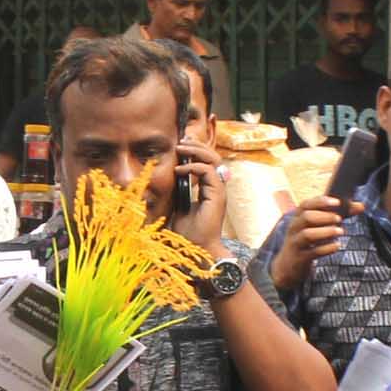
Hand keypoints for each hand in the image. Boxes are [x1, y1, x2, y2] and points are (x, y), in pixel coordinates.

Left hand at [173, 135, 228, 256]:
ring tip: (180, 148)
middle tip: (182, 140)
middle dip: (197, 145)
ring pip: (214, 160)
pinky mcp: (217, 196)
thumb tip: (170, 177)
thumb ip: (180, 191)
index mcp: (210, 189)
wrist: (197, 250)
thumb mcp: (180, 206)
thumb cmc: (189, 234)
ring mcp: (219, 191)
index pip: (208, 162)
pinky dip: (193, 168)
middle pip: (213, 157)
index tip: (181, 145)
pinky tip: (179, 170)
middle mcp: (217, 187)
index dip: (196, 151)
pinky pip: (208, 172)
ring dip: (196, 151)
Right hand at [271, 195, 350, 292]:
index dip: (321, 202)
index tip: (337, 202)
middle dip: (324, 216)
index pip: (306, 204)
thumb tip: (361, 206)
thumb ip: (338, 215)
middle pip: (306, 217)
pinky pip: (312, 252)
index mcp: (298, 217)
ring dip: (325, 232)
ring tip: (340, 231)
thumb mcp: (316, 227)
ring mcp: (295, 243)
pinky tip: (337, 246)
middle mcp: (294, 228)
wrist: (287, 265)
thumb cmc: (306, 241)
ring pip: (307, 234)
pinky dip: (325, 249)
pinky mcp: (299, 258)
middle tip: (339, 219)